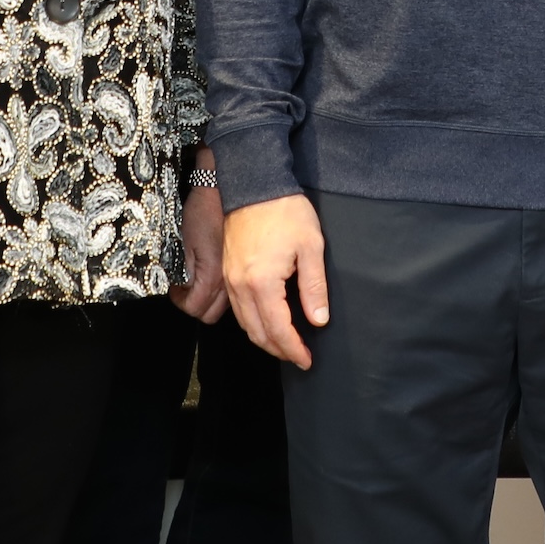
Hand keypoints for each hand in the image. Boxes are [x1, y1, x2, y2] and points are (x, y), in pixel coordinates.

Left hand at [172, 164, 229, 322]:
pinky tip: (211, 273)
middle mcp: (230, 280)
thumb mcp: (185, 241)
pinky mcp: (242, 266)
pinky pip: (231, 291)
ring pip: (222, 307)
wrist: (224, 187)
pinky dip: (219, 290)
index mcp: (213, 274)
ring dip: (207, 300)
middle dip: (193, 306)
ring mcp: (239, 274)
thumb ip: (185, 271)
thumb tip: (183, 289)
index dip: (180, 303)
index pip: (195, 308)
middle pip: (209, 315)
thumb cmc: (204, 208)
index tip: (174, 290)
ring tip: (196, 280)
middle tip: (183, 289)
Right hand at [224, 194, 329, 369]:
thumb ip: (314, 287)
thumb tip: (318, 320)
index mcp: (262, 283)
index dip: (293, 349)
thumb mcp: (311, 247)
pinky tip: (266, 321)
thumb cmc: (285, 211)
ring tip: (285, 344)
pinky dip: (251, 322)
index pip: (278, 330)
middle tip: (298, 357)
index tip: (307, 360)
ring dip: (263, 339)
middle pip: (257, 332)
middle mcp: (240, 286)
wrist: (254, 184)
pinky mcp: (226, 270)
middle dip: (278, 350)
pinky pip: (236, 308)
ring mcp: (229, 279)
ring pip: (244, 323)